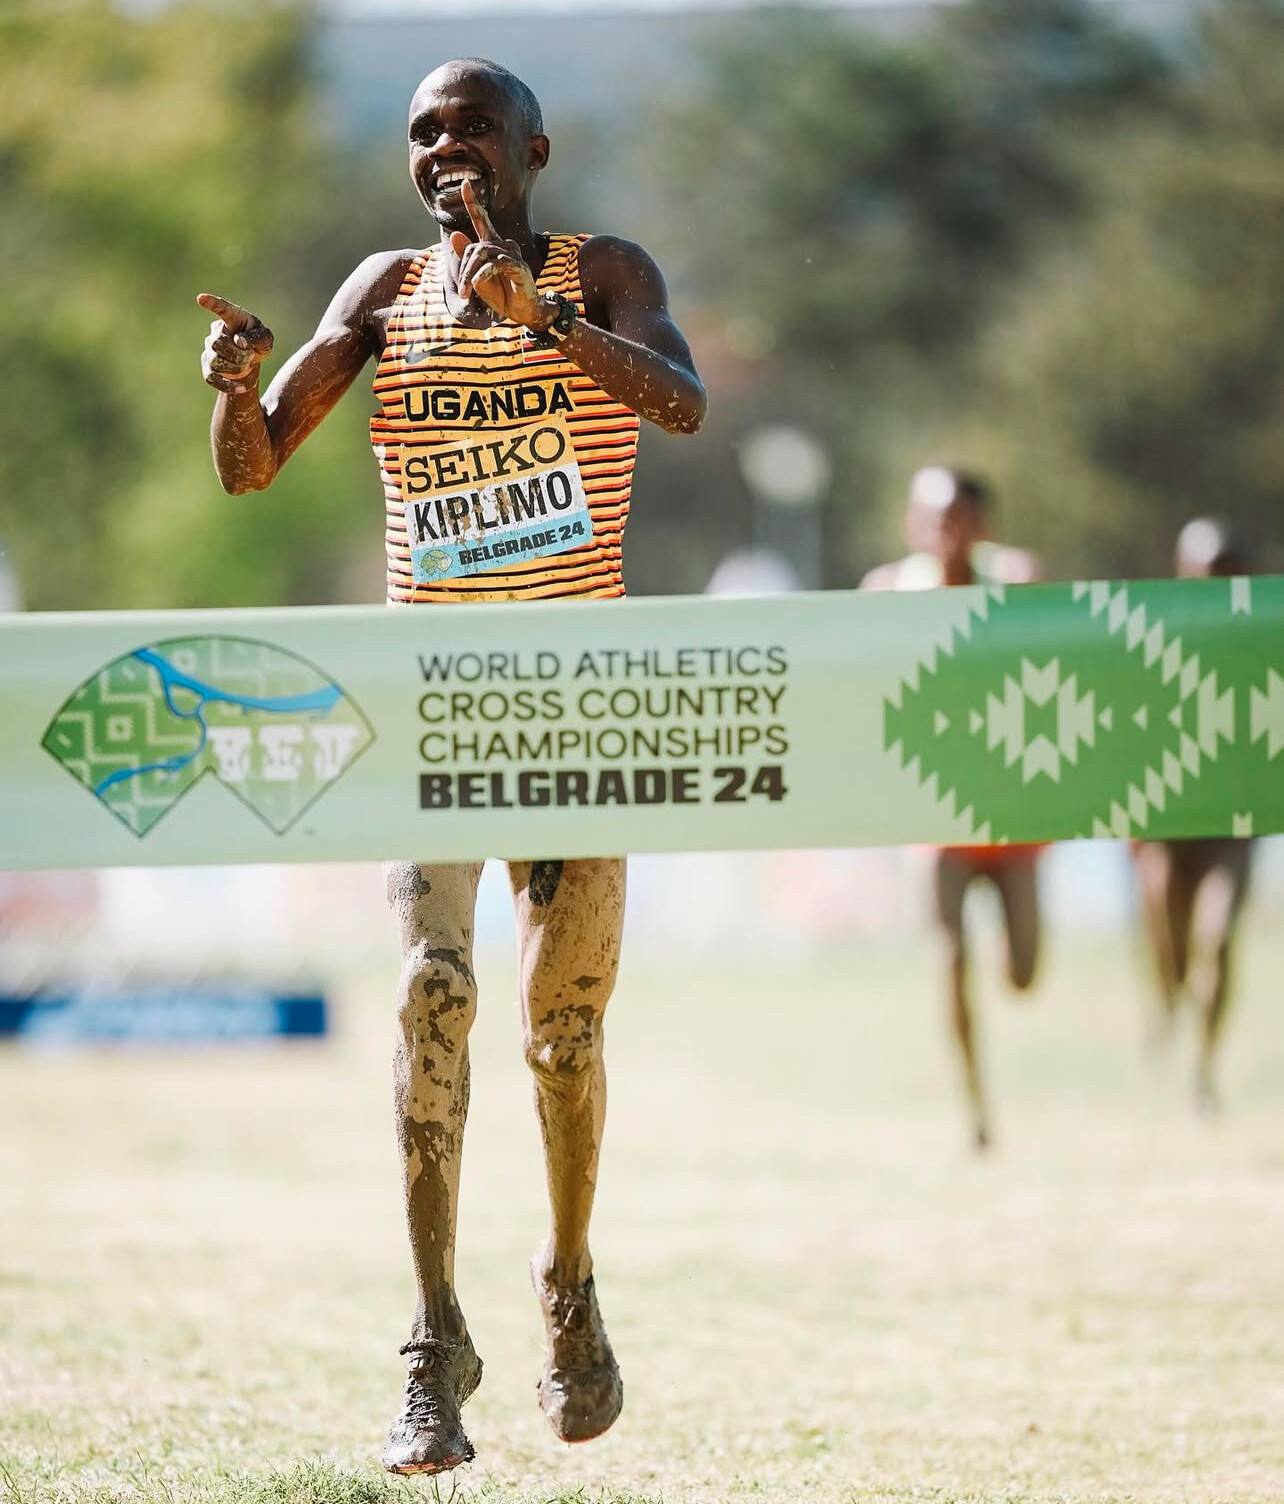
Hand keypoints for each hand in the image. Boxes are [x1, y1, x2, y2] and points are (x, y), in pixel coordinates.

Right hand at [196, 292, 274, 393]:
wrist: (250, 361)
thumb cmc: (257, 343)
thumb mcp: (265, 339)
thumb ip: (257, 337)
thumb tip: (239, 341)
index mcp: (231, 318)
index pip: (221, 308)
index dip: (212, 303)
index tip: (201, 298)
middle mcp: (216, 332)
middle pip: (217, 343)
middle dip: (238, 354)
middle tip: (250, 356)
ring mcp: (209, 349)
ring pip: (216, 361)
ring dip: (236, 367)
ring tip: (246, 364)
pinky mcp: (208, 367)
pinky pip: (212, 378)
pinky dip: (227, 385)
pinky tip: (242, 387)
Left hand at [448, 180, 546, 328]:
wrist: (523, 312)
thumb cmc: (502, 295)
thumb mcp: (477, 278)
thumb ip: (467, 259)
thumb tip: (455, 234)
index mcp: (493, 246)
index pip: (482, 220)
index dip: (472, 202)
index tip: (465, 183)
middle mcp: (503, 245)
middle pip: (474, 248)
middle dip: (464, 269)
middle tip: (462, 291)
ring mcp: (512, 254)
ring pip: (482, 255)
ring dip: (470, 275)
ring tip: (467, 292)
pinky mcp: (518, 266)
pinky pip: (495, 265)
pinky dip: (482, 275)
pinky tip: (477, 285)